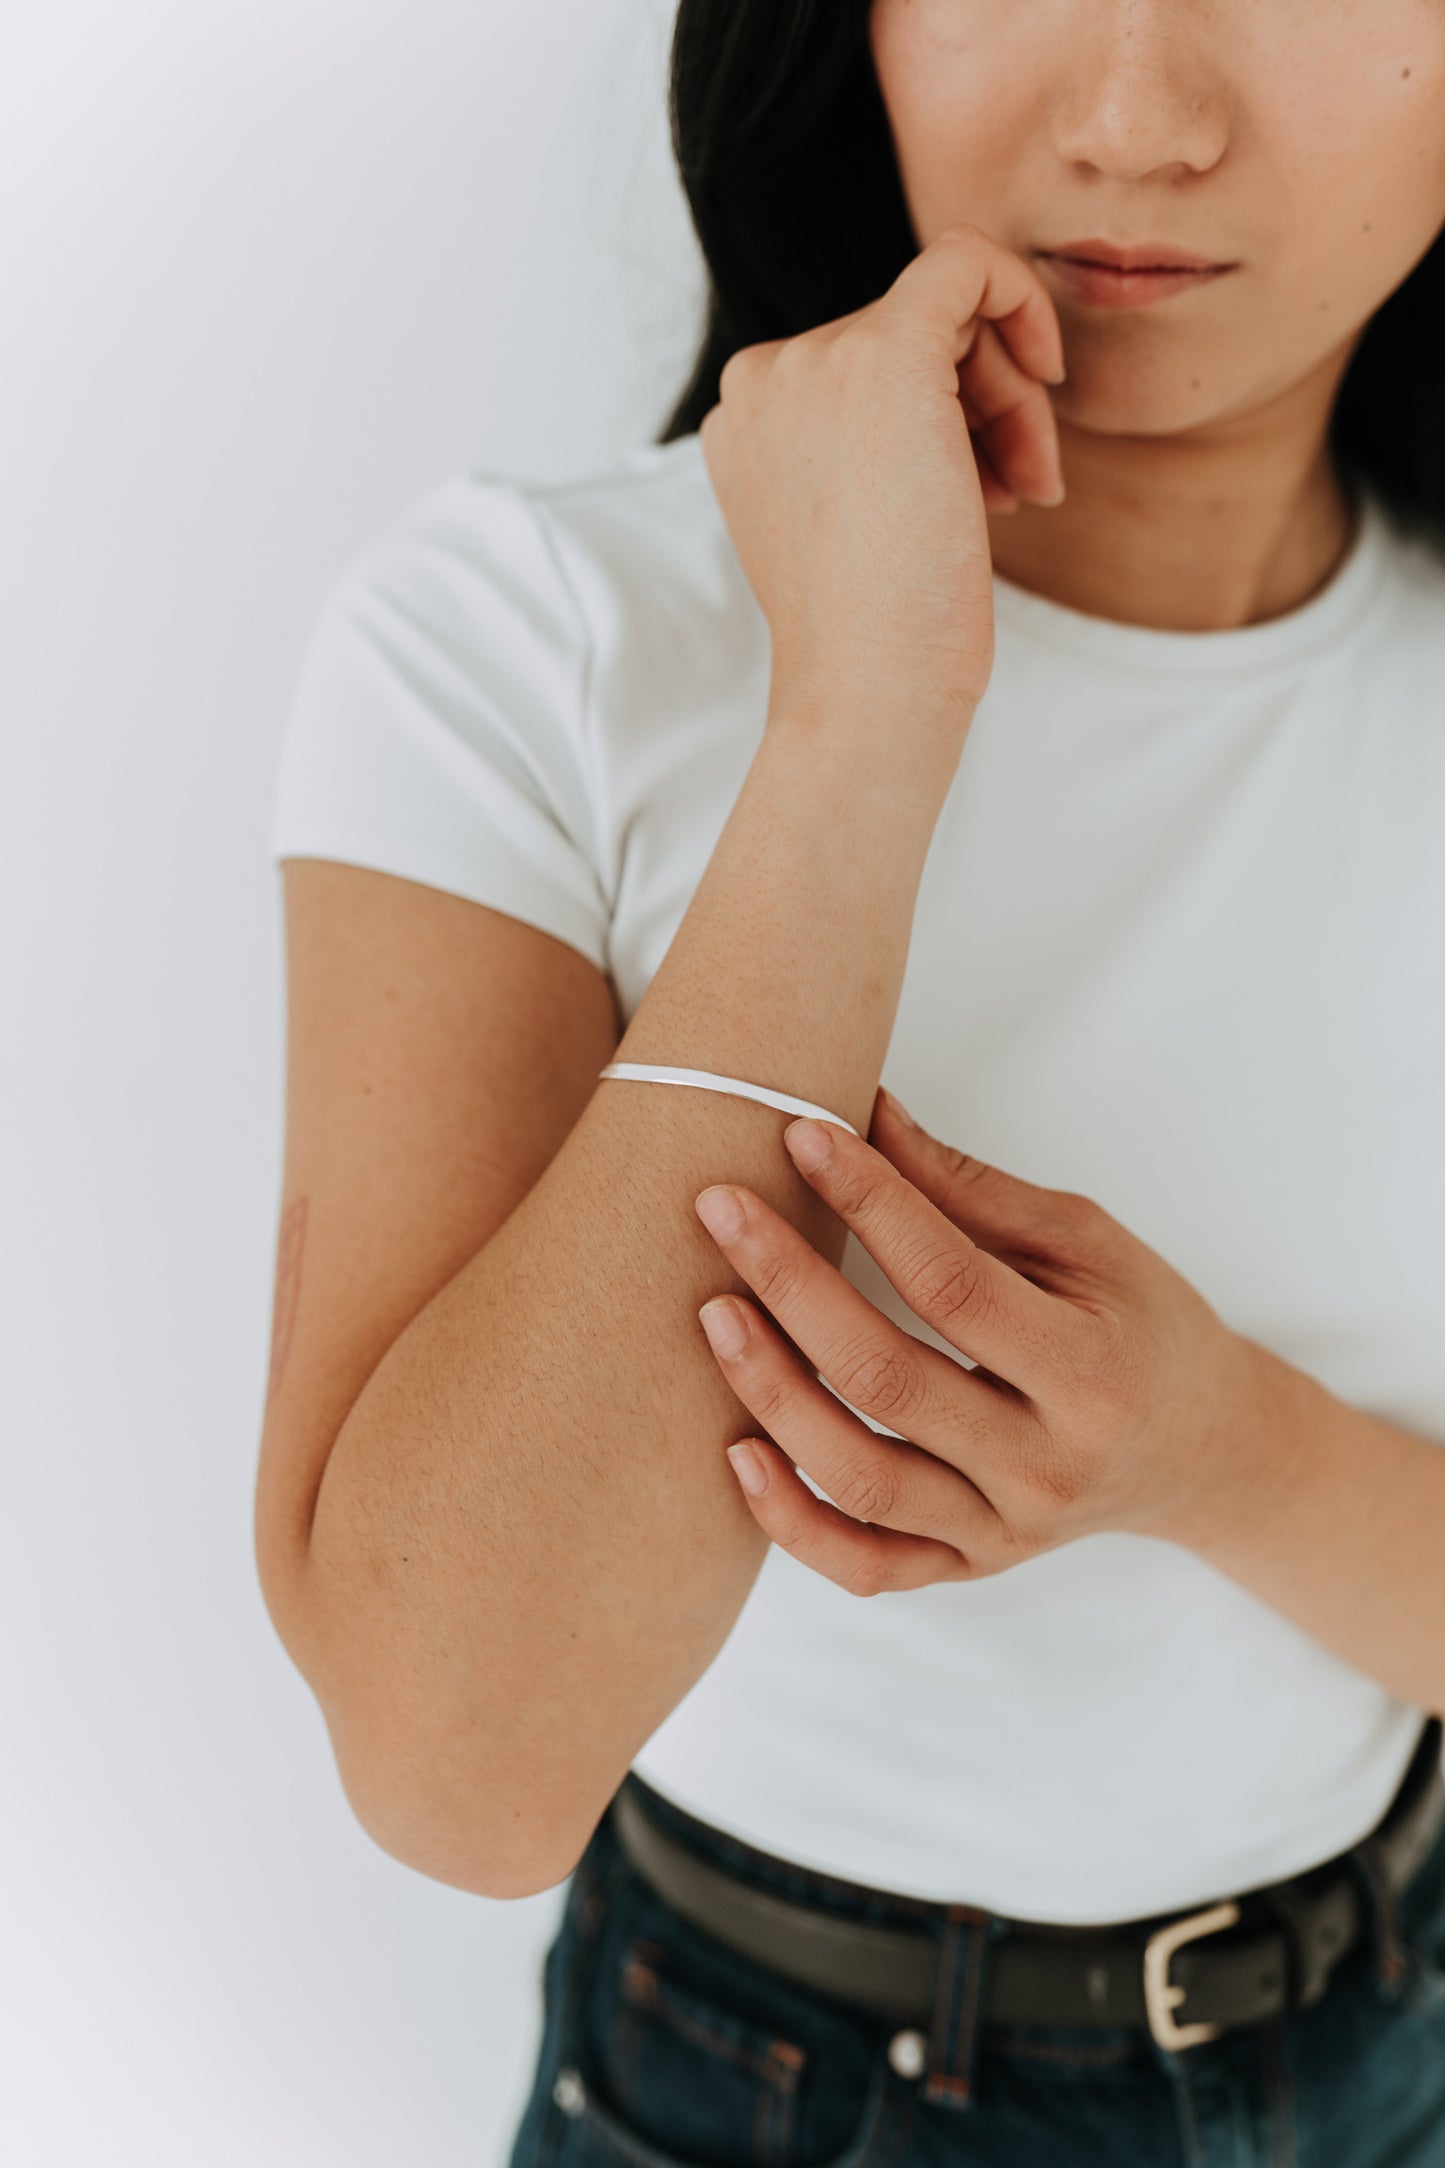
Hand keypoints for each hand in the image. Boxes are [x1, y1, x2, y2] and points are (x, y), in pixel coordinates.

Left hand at [692, 1087, 1290, 1594]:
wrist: (1202, 1452)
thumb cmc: (1142, 1329)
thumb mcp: (1087, 1242)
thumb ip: (970, 1191)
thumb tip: (864, 1116)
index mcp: (1090, 1372)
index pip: (951, 1284)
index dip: (870, 1203)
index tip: (801, 1135)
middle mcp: (1045, 1465)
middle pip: (887, 1379)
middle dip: (790, 1285)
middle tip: (720, 1208)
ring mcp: (1001, 1531)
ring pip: (860, 1478)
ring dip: (771, 1393)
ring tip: (713, 1314)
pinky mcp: (965, 1566)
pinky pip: (862, 1564)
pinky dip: (790, 1521)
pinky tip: (737, 1453)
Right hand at [700, 224, 1066, 778]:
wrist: (870, 694)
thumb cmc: (879, 642)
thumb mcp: (855, 525)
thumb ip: (864, 448)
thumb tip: (945, 404)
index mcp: (746, 421)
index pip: (861, 360)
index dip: (943, 407)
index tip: (987, 467)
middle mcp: (762, 379)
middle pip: (909, 334)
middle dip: (987, 404)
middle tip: (1024, 487)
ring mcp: (811, 361)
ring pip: (946, 316)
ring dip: (1009, 397)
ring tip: (1025, 489)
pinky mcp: (881, 353)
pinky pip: (967, 262)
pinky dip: (1021, 297)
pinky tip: (1050, 372)